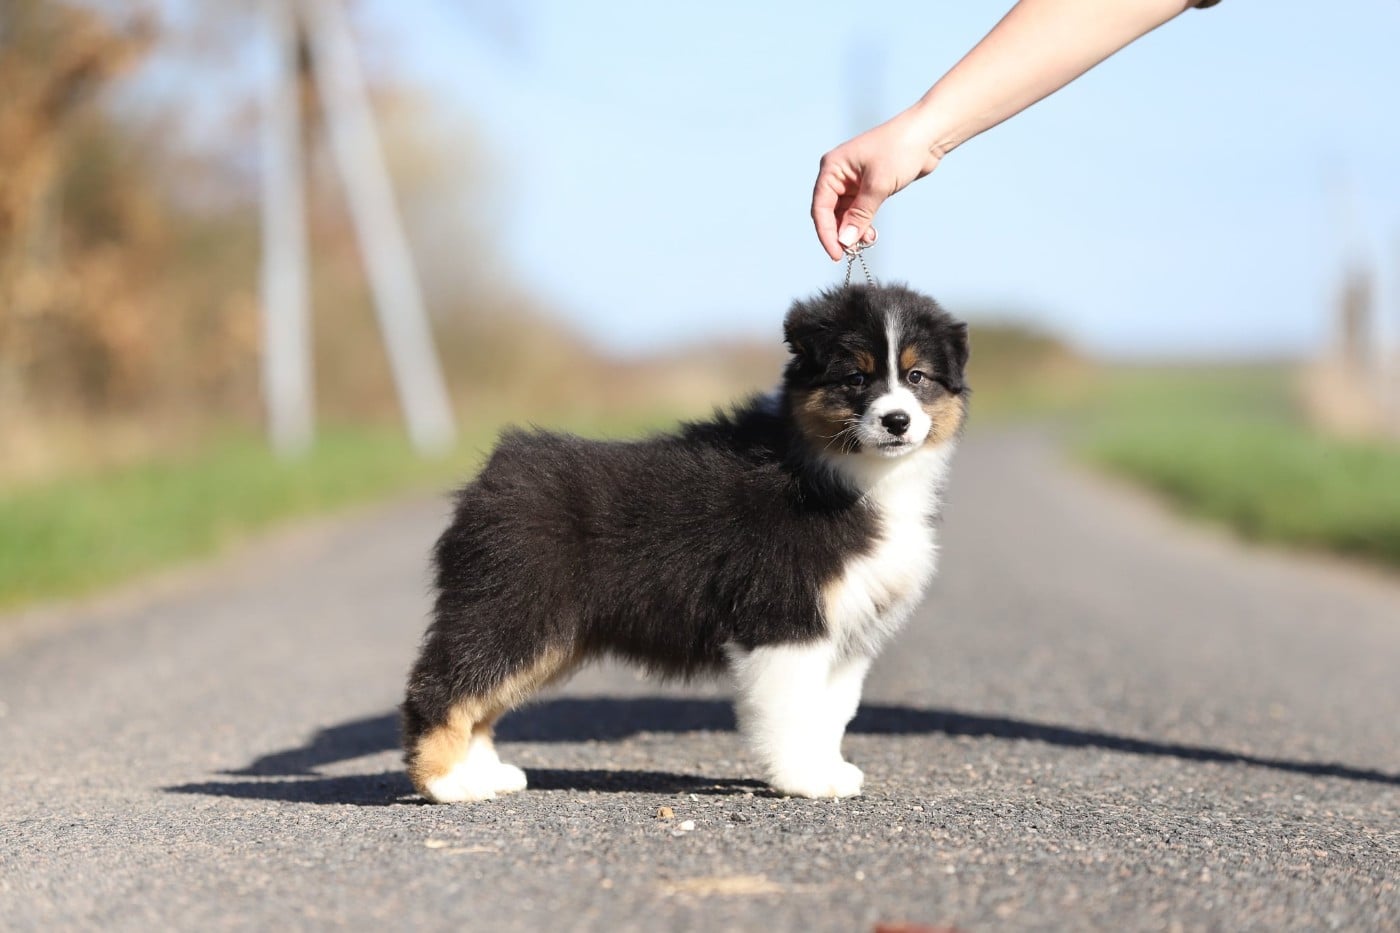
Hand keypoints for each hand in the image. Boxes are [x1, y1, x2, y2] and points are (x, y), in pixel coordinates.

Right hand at [811, 108, 942, 260]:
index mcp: (832, 168)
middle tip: (851, 253)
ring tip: (866, 242)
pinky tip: (870, 234)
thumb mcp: (878, 185)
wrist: (927, 134)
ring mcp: (852, 181)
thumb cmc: (900, 149)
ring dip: (852, 230)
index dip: (826, 233)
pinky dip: (862, 224)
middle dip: (839, 233)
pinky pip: (857, 211)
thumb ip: (860, 215)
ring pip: (844, 214)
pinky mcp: (867, 186)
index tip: (836, 254)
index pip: (820, 207)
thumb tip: (845, 241)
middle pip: (829, 213)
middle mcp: (838, 174)